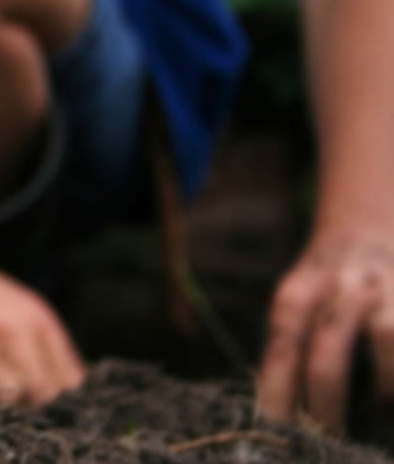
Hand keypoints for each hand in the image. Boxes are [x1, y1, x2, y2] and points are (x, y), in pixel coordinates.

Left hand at [257, 231, 393, 433]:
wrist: (368, 223)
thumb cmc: (327, 284)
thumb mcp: (298, 298)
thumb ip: (291, 345)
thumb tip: (288, 412)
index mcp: (298, 291)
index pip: (282, 346)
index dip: (279, 391)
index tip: (278, 427)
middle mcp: (340, 286)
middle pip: (328, 347)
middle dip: (327, 400)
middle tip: (327, 437)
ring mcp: (386, 286)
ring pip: (388, 336)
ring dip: (387, 383)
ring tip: (383, 406)